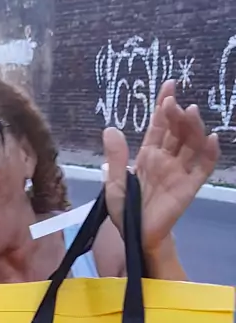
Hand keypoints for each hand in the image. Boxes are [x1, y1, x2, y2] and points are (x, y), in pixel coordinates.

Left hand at [103, 80, 219, 253]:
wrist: (137, 237)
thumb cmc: (126, 212)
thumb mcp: (112, 184)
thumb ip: (114, 158)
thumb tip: (110, 128)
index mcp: (148, 155)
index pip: (159, 125)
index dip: (163, 105)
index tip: (169, 85)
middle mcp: (166, 159)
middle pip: (176, 131)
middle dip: (176, 114)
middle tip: (174, 101)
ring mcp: (180, 171)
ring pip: (191, 144)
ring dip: (193, 127)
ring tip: (190, 111)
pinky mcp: (189, 187)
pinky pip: (202, 168)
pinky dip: (209, 153)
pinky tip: (211, 139)